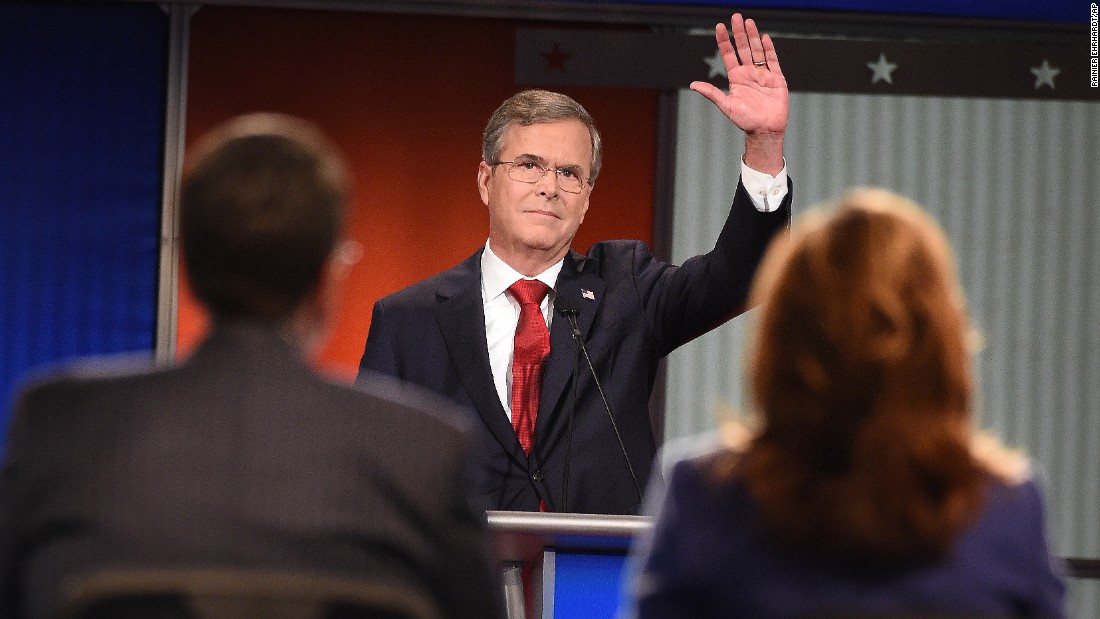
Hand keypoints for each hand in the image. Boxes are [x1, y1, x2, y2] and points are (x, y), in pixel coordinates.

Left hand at [690, 14, 787, 172]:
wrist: (765, 130)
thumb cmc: (745, 120)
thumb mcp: (726, 105)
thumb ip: (712, 93)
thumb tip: (693, 85)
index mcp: (736, 78)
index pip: (729, 55)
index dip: (724, 41)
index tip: (719, 27)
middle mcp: (749, 73)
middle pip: (743, 48)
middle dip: (739, 33)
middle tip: (736, 16)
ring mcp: (762, 74)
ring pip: (757, 50)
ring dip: (753, 36)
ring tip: (748, 21)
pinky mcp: (776, 78)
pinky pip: (772, 60)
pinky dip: (769, 49)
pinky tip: (765, 37)